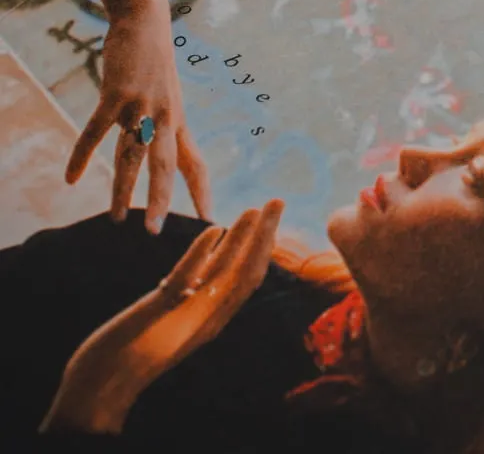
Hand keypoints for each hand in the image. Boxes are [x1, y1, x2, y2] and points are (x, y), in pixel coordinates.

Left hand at [41, 201, 284, 435]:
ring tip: (255, 209)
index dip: (264, 246)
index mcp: (212, 317)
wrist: (106, 382)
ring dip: (243, 239)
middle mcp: (207, 319)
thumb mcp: (173, 309)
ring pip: (225, 274)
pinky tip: (213, 229)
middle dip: (264, 235)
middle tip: (277, 201)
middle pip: (246, 272)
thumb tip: (209, 256)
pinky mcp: (159, 311)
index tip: (272, 216)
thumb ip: (193, 286)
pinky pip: (185, 280)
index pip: (248, 277)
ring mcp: (185, 317)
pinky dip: (201, 254)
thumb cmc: (137, 344)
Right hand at [65, 2, 210, 231]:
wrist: (146, 23)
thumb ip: (164, 125)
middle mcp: (165, 118)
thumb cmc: (155, 64)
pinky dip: (82, 156)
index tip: (211, 220)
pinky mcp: (117, 95)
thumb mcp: (168, 97)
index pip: (195, 163)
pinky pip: (95, 132)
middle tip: (154, 231)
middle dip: (160, 199)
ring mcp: (141, 106)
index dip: (202, 192)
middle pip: (165, 165)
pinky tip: (71, 178)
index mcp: (178, 122)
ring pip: (130, 154)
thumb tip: (159, 150)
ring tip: (116, 218)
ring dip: (121, 188)